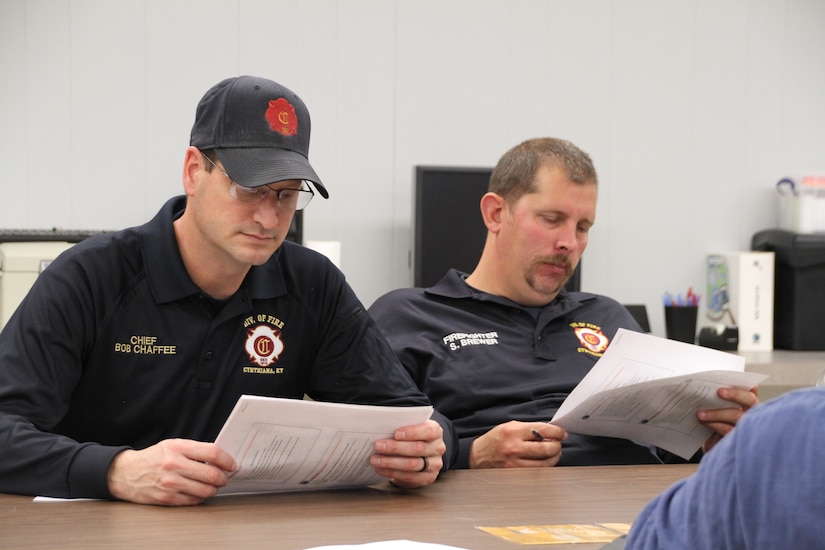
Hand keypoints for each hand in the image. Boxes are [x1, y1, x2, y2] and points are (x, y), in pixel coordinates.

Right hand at [107, 438, 236, 505]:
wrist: (125, 473)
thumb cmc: (153, 458)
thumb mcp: (172, 446)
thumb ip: (194, 450)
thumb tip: (219, 458)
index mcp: (178, 448)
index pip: (212, 453)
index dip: (227, 460)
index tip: (232, 464)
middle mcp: (174, 465)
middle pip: (212, 474)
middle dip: (224, 478)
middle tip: (225, 477)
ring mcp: (170, 483)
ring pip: (205, 490)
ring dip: (214, 489)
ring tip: (213, 486)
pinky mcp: (167, 498)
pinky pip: (193, 500)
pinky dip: (201, 497)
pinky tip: (199, 492)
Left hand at [370, 419, 445, 487]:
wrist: (423, 453)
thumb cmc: (413, 436)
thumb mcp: (412, 427)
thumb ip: (403, 426)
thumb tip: (382, 429)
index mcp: (436, 431)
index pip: (428, 431)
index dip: (412, 432)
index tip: (396, 433)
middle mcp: (438, 448)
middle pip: (417, 448)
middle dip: (395, 447)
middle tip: (378, 446)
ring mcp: (435, 465)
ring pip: (412, 464)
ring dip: (391, 462)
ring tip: (375, 460)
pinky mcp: (427, 478)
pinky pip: (409, 477)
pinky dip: (392, 473)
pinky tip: (381, 469)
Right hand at [469, 420, 567, 468]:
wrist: (476, 456)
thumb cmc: (494, 440)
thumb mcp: (509, 427)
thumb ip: (529, 428)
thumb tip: (550, 432)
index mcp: (513, 431)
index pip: (543, 430)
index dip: (557, 432)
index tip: (562, 433)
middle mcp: (514, 447)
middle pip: (547, 448)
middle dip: (557, 446)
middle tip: (558, 444)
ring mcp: (515, 463)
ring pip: (545, 463)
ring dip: (554, 457)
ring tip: (553, 453)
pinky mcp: (515, 474)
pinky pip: (537, 472)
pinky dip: (544, 466)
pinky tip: (544, 462)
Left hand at [698, 386, 759, 452]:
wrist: (712, 446)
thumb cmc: (714, 423)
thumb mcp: (715, 408)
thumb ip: (715, 397)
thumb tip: (702, 384)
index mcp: (746, 403)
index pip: (751, 389)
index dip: (746, 383)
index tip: (738, 378)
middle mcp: (751, 413)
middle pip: (750, 400)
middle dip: (734, 394)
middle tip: (719, 391)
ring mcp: (746, 426)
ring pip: (737, 415)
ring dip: (716, 412)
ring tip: (700, 413)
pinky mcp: (738, 438)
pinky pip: (728, 429)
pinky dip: (714, 424)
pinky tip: (703, 422)